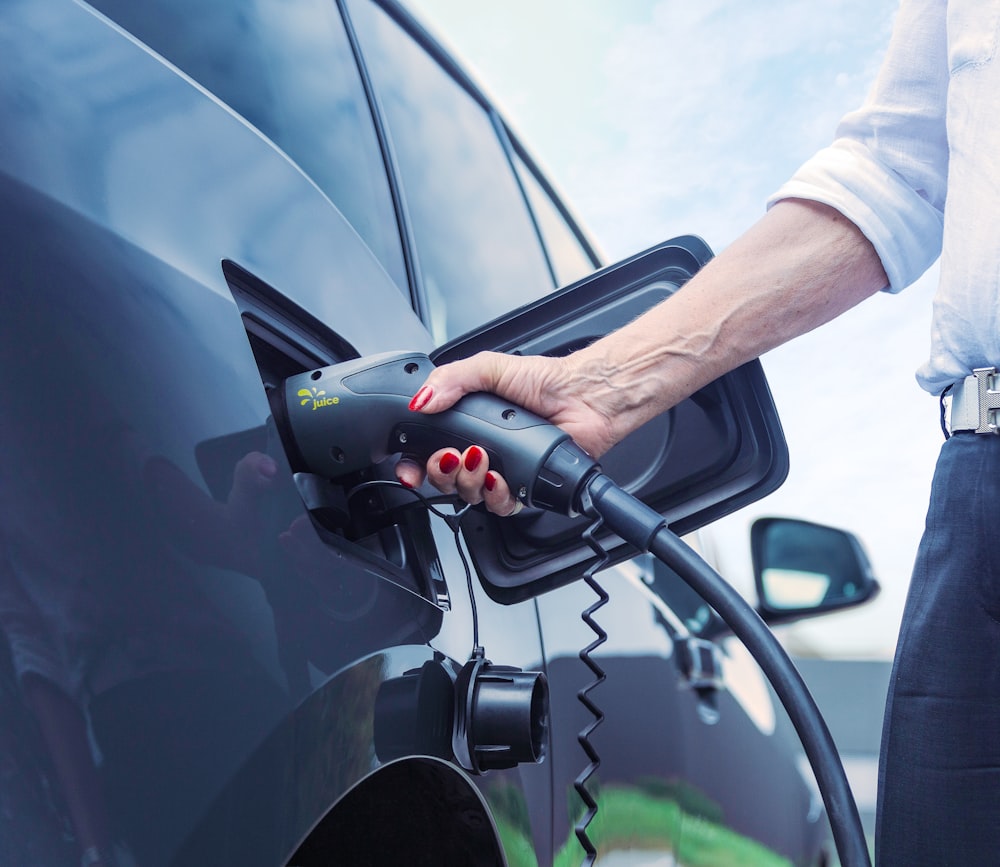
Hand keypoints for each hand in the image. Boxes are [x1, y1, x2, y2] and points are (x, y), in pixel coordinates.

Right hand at [394, 351, 616, 512]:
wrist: (585, 397)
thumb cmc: (545, 381)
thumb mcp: (489, 368)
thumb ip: (450, 379)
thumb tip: (420, 400)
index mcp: (466, 424)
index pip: (428, 451)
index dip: (414, 464)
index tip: (409, 467)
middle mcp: (482, 450)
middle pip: (445, 479)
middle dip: (440, 472)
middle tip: (449, 456)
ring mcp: (503, 471)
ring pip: (470, 496)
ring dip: (468, 482)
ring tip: (480, 459)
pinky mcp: (526, 489)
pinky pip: (501, 506)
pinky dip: (495, 495)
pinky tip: (499, 477)